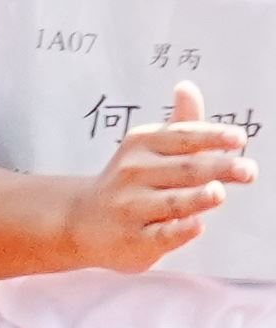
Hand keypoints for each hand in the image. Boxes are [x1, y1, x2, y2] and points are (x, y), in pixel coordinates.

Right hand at [72, 109, 256, 275]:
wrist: (80, 220)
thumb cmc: (131, 181)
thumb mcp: (147, 148)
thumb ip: (179, 123)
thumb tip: (187, 87)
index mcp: (142, 145)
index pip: (183, 137)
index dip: (212, 137)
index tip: (238, 137)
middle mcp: (134, 173)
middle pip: (184, 170)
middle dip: (217, 168)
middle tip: (247, 170)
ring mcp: (133, 207)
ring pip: (173, 202)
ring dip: (196, 197)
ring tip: (218, 193)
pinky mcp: (136, 240)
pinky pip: (162, 235)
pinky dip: (179, 230)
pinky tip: (196, 225)